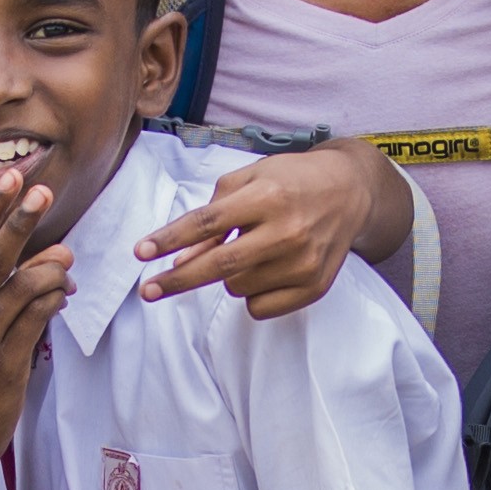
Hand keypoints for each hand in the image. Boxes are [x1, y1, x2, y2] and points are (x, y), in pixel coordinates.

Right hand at [0, 168, 71, 480]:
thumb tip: (49, 252)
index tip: (12, 178)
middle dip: (21, 222)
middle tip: (44, 193)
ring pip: (20, 288)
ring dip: (50, 268)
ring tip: (66, 260)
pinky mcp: (1, 365)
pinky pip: (36, 318)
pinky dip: (54, 298)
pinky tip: (64, 292)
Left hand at [138, 140, 394, 314]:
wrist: (349, 193)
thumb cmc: (289, 181)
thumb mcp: (248, 181)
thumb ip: (212, 216)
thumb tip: (181, 260)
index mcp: (268, 195)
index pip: (208, 222)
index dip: (170, 239)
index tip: (141, 253)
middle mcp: (288, 230)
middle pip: (219, 265)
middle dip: (177, 280)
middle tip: (148, 290)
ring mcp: (303, 262)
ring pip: (236, 288)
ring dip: (228, 275)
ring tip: (252, 250)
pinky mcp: (314, 287)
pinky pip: (258, 308)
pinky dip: (251, 294)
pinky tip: (268, 269)